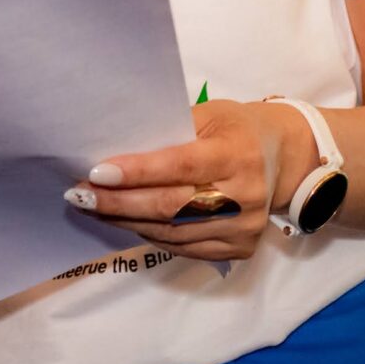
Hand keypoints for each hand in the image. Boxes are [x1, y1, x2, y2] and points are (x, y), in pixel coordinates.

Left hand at [64, 99, 310, 263]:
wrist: (284, 158)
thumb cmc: (236, 128)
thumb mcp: (210, 115)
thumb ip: (170, 132)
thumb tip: (116, 150)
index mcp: (236, 154)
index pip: (180, 166)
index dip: (137, 172)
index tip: (96, 173)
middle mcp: (245, 195)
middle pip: (171, 206)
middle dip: (119, 202)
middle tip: (80, 195)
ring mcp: (244, 228)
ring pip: (172, 232)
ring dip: (127, 221)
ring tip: (94, 208)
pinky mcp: (240, 248)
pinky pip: (183, 247)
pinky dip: (150, 235)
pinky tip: (127, 221)